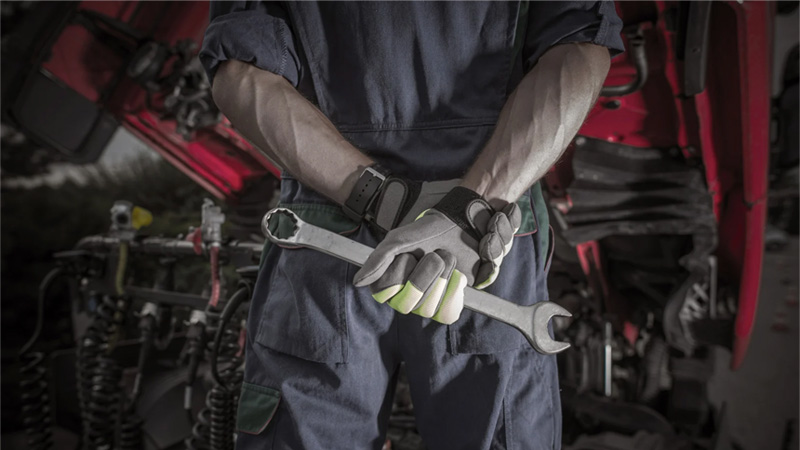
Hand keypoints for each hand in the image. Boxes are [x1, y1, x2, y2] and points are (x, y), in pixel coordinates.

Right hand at [353, 187, 520, 323]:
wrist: (462, 229)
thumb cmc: (428, 233)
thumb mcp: (399, 240)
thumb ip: (378, 259)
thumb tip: (358, 282)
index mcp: (387, 281)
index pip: (384, 293)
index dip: (399, 274)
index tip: (410, 255)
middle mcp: (404, 297)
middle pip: (407, 304)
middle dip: (425, 274)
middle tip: (434, 255)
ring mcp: (425, 304)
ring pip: (427, 309)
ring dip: (442, 277)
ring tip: (446, 260)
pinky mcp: (447, 307)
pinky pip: (446, 313)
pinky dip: (454, 291)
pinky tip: (456, 276)